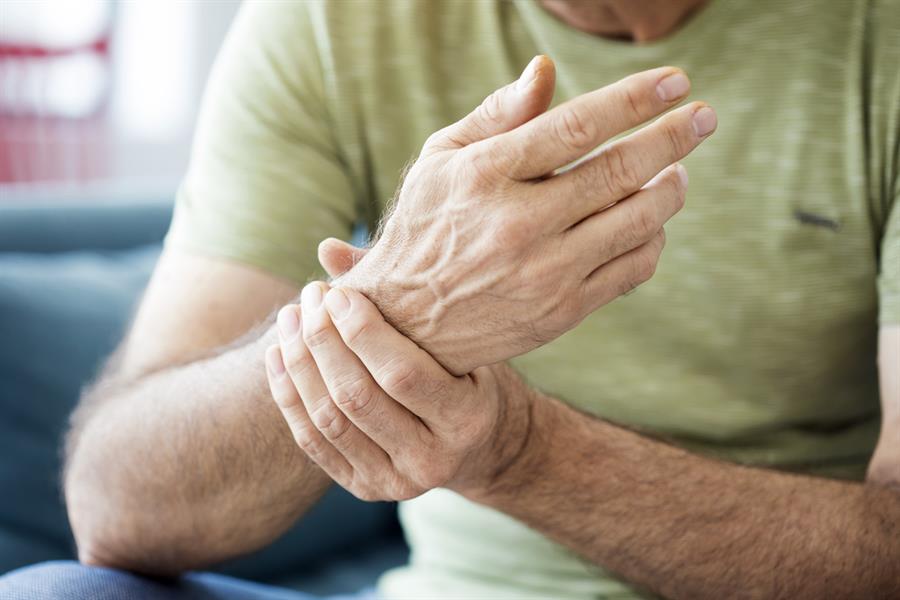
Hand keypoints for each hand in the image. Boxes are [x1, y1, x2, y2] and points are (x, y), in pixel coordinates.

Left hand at [265, 281, 533, 500]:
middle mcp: (431, 461)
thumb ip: (402, 296)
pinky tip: (279, 354)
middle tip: (310, 297)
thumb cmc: (471, 377)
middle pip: (357, 398)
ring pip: (329, 420)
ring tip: (290, 318)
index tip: (337, 292)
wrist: (482, 447)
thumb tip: (328, 250)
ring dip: (300, 364)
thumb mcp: (460, 341)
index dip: (361, 331)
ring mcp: (394, 482)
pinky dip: (289, 396)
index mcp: (466, 421)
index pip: (401, 375)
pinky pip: (313, 442)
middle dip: (323, 341)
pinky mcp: (364, 488)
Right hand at [337, 56, 716, 374]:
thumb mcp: (441, 162)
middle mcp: (517, 225)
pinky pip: (631, 270)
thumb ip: (495, 116)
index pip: (575, 127)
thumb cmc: (424, 228)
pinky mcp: (562, 312)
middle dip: (673, 138)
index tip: (676, 83)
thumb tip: (546, 71)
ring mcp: (544, 273)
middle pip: (617, 172)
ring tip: (678, 173)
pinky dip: (653, 240)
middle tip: (705, 117)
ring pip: (636, 223)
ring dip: (670, 190)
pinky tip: (651, 223)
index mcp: (485, 177)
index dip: (633, 100)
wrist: (407, 326)